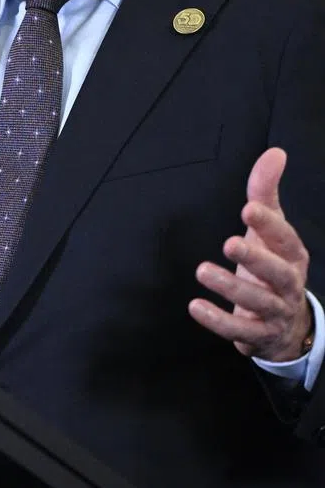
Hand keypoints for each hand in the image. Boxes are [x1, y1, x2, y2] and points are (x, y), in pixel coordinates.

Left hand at [189, 147, 312, 362]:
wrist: (286, 324)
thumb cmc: (272, 264)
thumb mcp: (270, 229)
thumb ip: (266, 191)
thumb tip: (275, 152)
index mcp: (292, 256)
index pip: (286, 240)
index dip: (270, 225)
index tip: (248, 208)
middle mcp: (288, 284)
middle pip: (279, 274)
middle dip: (256, 259)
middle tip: (228, 243)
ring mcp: (275, 312)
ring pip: (258, 304)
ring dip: (230, 288)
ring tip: (202, 270)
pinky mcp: (258, 335)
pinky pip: (240, 332)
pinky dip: (218, 321)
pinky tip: (195, 306)